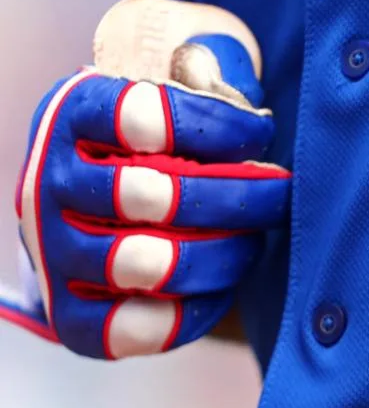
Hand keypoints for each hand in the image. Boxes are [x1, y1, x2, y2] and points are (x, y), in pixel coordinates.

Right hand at [1, 31, 289, 357]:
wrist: (107, 217)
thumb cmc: (164, 147)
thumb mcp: (183, 97)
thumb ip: (215, 82)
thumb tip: (250, 115)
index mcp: (74, 116)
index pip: (143, 116)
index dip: (217, 127)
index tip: (259, 133)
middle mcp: (51, 182)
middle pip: (153, 195)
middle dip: (237, 197)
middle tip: (279, 192)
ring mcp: (56, 252)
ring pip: (147, 263)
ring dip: (221, 254)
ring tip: (251, 242)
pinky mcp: (73, 317)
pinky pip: (142, 326)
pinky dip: (196, 310)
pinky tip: (222, 285)